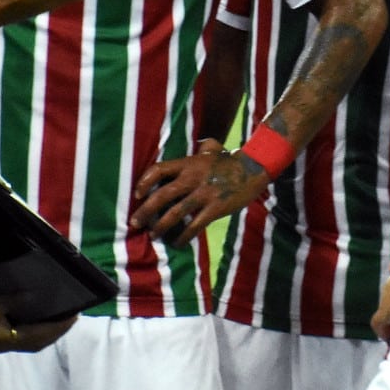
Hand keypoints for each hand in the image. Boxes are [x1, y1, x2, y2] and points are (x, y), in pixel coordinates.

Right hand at [0, 293, 73, 353]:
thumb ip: (7, 307)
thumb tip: (29, 297)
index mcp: (3, 341)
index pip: (40, 337)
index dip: (59, 327)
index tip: (76, 314)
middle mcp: (0, 342)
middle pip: (36, 339)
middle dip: (54, 329)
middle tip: (71, 313)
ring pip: (25, 334)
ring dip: (41, 325)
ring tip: (55, 309)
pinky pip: (13, 325)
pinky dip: (26, 318)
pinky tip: (26, 305)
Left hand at [130, 138, 262, 245]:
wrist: (253, 170)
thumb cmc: (230, 160)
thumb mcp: (212, 149)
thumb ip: (199, 148)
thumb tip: (195, 146)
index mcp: (189, 164)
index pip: (158, 169)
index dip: (144, 182)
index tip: (137, 194)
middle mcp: (192, 178)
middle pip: (162, 195)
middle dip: (145, 211)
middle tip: (135, 222)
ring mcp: (204, 194)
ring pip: (175, 213)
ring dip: (161, 226)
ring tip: (154, 235)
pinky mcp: (215, 209)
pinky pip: (195, 225)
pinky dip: (184, 236)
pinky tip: (177, 243)